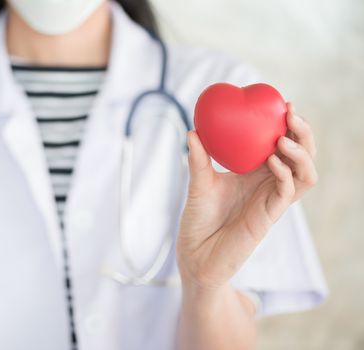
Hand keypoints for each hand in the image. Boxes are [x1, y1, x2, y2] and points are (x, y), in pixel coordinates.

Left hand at [176, 103, 317, 288]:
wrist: (196, 254)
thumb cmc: (198, 219)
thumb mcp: (198, 183)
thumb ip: (198, 159)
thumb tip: (192, 131)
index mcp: (254, 172)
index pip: (281, 145)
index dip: (288, 125)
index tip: (282, 103)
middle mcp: (267, 184)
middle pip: (300, 156)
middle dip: (303, 133)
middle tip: (290, 113)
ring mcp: (271, 200)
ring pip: (305, 174)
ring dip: (301, 153)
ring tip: (284, 137)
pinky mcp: (270, 216)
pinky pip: (288, 192)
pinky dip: (285, 173)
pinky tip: (272, 160)